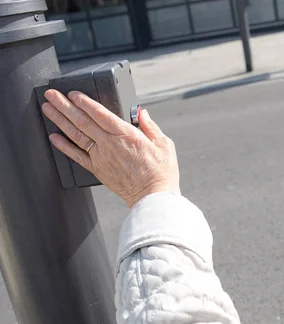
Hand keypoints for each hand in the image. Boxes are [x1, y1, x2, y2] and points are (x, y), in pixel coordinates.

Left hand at [42, 90, 179, 207]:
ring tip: (47, 109)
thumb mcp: (164, 144)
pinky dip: (64, 146)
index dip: (85, 102)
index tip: (73, 93)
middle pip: (82, 121)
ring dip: (60, 120)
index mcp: (127, 135)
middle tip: (51, 94)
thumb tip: (142, 112)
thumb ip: (150, 126)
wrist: (152, 197)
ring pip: (76, 135)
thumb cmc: (161, 172)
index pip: (100, 114)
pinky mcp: (98, 170)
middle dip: (64, 105)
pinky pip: (77, 156)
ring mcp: (101, 157)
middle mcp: (110, 145)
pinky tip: (54, 137)